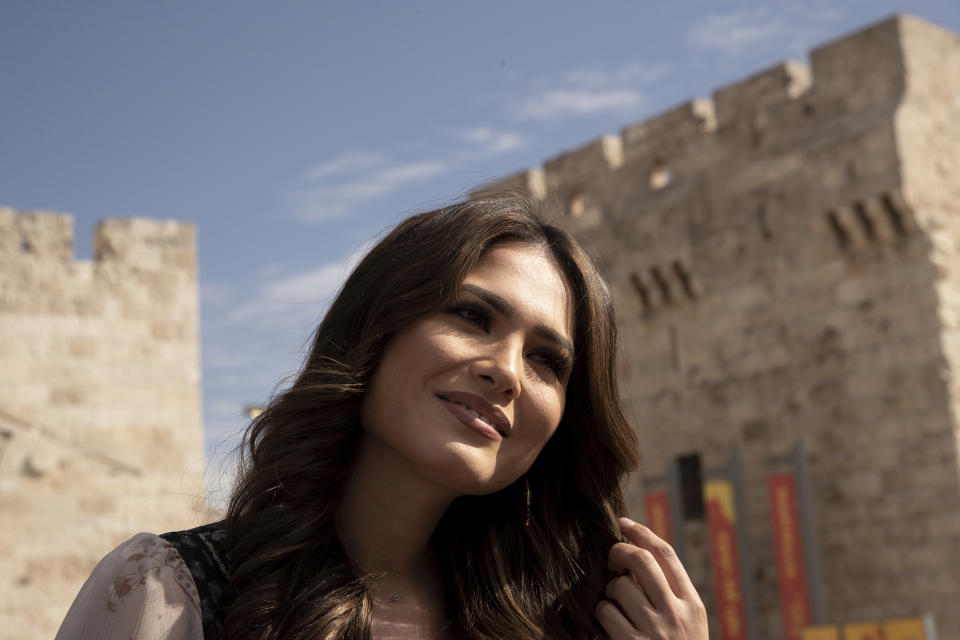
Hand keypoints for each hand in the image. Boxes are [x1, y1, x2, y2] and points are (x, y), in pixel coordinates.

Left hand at [595, 517, 706, 638]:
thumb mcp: (689, 624)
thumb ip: (671, 593)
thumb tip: (638, 553)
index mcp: (693, 604)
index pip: (667, 554)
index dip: (642, 532)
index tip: (624, 522)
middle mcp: (676, 614)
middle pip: (641, 561)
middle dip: (619, 551)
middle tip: (611, 557)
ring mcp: (654, 631)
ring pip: (619, 586)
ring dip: (610, 590)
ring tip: (616, 604)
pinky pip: (606, 613)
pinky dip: (603, 614)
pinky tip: (610, 625)